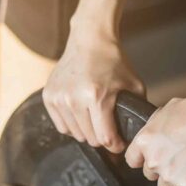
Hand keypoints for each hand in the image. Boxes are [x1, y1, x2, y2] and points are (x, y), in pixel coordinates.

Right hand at [43, 31, 144, 152]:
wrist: (89, 39)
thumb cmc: (113, 61)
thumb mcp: (134, 84)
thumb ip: (137, 109)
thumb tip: (137, 133)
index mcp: (97, 96)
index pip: (105, 138)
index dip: (115, 146)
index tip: (119, 144)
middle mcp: (74, 99)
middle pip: (90, 139)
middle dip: (102, 138)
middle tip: (108, 129)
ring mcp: (59, 98)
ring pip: (75, 135)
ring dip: (87, 132)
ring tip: (95, 120)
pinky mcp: (48, 97)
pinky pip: (61, 126)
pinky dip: (72, 126)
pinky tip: (81, 115)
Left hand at [124, 90, 185, 185]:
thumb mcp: (168, 109)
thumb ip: (155, 127)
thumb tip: (152, 134)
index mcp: (145, 140)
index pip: (132, 160)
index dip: (143, 159)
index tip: (150, 159)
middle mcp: (154, 160)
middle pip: (149, 174)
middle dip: (161, 168)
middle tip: (177, 159)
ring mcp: (171, 175)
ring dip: (173, 181)